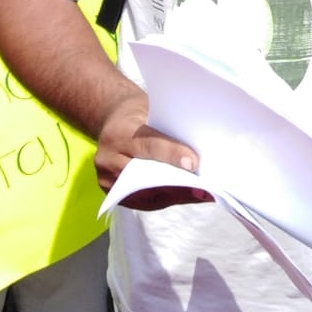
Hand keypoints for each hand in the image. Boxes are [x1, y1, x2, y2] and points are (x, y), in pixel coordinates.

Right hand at [95, 94, 209, 207]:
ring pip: (144, 193)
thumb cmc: (138, 113)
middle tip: (205, 188)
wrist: (111, 121)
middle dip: (177, 184)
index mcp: (119, 132)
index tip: (194, 164)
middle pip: (146, 176)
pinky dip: (164, 199)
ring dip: (174, 195)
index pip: (149, 145)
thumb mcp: (151, 110)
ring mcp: (106, 177)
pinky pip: (140, 201)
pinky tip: (185, 196)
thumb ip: (167, 130)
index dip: (172, 155)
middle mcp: (108, 157)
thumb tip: (194, 154)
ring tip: (200, 195)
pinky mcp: (110, 191)